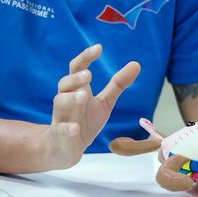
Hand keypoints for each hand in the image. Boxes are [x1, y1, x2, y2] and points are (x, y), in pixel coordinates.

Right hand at [40, 44, 139, 169]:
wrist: (66, 148)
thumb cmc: (84, 121)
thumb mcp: (105, 102)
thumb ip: (118, 84)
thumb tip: (136, 64)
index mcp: (77, 89)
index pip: (78, 68)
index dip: (86, 57)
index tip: (99, 48)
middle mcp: (66, 99)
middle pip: (65, 83)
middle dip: (76, 78)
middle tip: (89, 75)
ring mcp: (61, 117)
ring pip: (60, 103)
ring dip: (71, 98)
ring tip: (83, 95)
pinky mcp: (60, 135)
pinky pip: (61, 130)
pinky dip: (67, 128)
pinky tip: (74, 128)